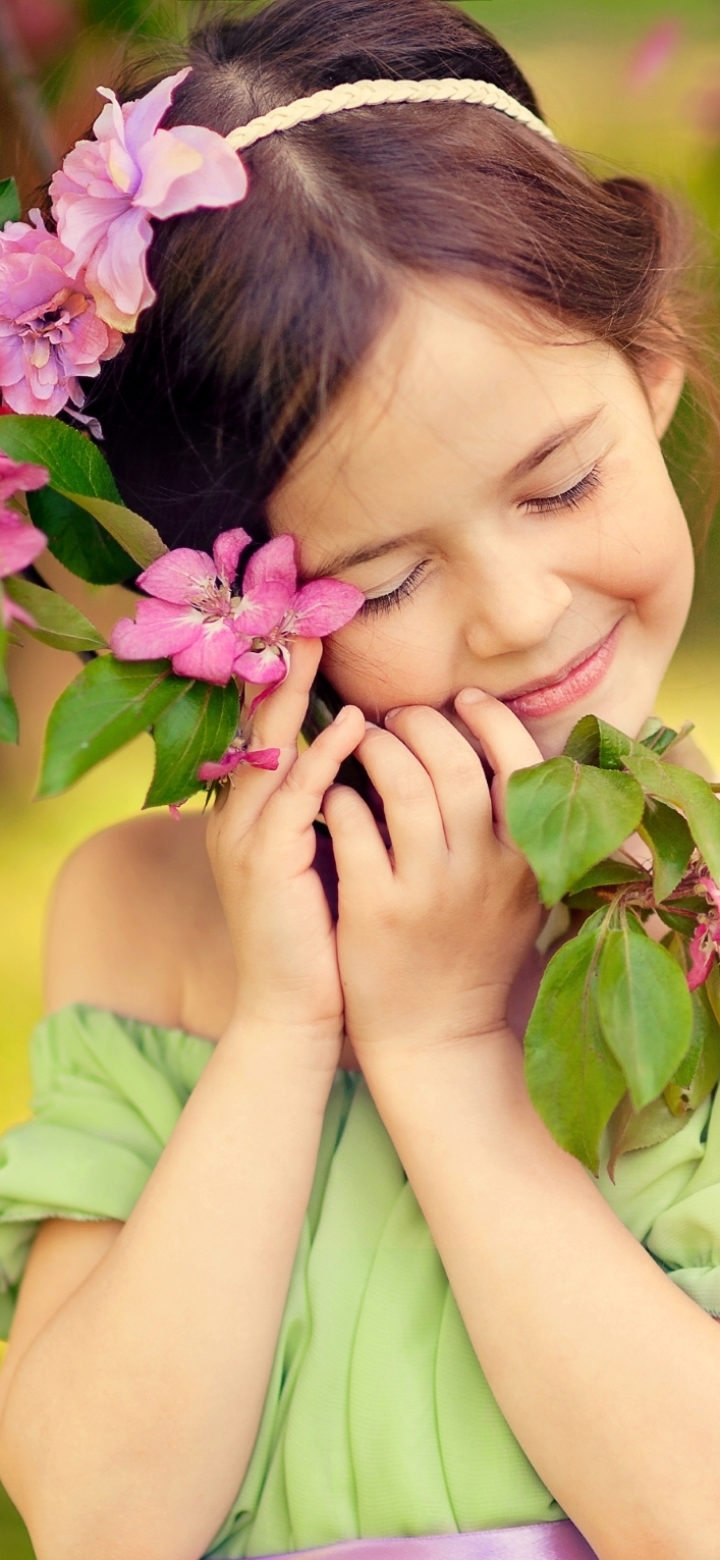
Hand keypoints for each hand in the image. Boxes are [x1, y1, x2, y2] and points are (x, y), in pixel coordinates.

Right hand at [206, 639, 364, 1063]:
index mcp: (252, 818)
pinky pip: (295, 798)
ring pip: (268, 752)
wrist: (296, 1016)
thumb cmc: (324, 943)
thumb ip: (338, 812)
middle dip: (276, 671)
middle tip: (303, 618)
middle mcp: (238, 820)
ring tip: (314, 645)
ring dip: (293, 696)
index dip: (282, 685)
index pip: (265, 737)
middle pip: (255, 729)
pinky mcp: (265, 865)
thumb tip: (375, 763)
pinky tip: (351, 728)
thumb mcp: (327, 864)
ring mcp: (246, 840)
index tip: (306, 634)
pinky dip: (321, 758)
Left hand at [322, 691, 542, 1060]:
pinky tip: (334, 792)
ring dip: (377, 748)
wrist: (436, 1035)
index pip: (521, 761)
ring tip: (364, 741)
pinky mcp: (375, 910)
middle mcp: (485, 871)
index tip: (463, 700)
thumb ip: (519, 825)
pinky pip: (353, 826)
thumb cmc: (475, 949)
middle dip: (422, 722)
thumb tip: (500, 740)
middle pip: (455, 761)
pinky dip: (339, 795)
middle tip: (399, 716)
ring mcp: (429, 891)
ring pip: (403, 784)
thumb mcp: (519, 890)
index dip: (489, 719)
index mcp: (528, 859)